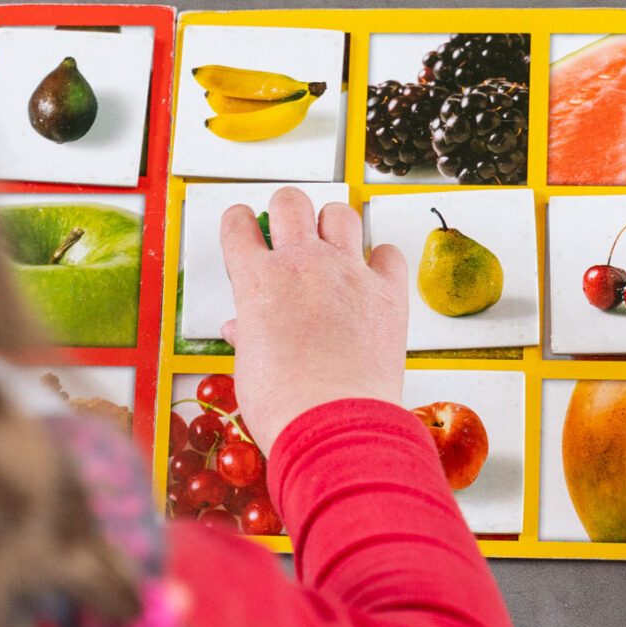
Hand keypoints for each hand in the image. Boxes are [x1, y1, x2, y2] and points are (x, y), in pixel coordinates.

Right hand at [218, 187, 409, 449]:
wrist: (334, 425)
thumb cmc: (284, 405)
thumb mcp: (249, 369)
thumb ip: (247, 337)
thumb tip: (238, 329)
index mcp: (257, 281)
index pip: (239, 225)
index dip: (239, 223)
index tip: (244, 228)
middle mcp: (302, 264)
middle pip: (290, 202)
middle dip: (286, 210)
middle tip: (289, 231)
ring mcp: (348, 273)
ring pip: (340, 213)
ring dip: (333, 224)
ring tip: (332, 245)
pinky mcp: (387, 291)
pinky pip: (388, 253)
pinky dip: (380, 259)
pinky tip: (372, 275)